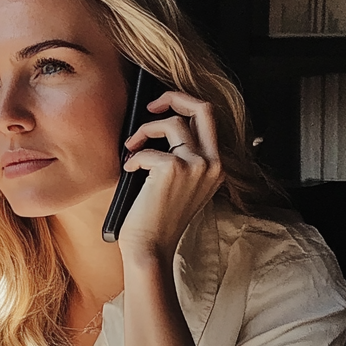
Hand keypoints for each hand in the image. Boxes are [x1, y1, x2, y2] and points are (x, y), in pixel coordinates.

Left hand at [117, 91, 223, 262]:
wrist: (150, 248)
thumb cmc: (157, 219)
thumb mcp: (179, 184)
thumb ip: (181, 156)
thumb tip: (160, 123)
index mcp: (216, 166)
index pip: (209, 118)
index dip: (183, 105)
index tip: (160, 110)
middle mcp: (213, 163)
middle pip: (203, 107)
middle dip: (173, 97)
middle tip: (150, 106)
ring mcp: (196, 165)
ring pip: (172, 123)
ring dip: (143, 131)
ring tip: (130, 148)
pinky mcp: (174, 169)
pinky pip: (148, 149)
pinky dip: (133, 157)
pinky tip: (128, 171)